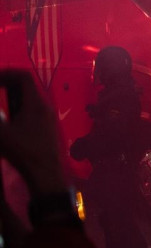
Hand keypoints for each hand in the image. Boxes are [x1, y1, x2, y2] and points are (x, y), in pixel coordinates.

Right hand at [0, 70, 65, 195]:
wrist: (45, 173)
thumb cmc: (23, 152)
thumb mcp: (0, 133)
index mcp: (36, 104)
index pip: (23, 77)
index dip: (6, 73)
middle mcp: (45, 107)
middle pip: (27, 86)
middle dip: (8, 83)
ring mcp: (48, 118)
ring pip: (30, 98)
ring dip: (13, 95)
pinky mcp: (48, 128)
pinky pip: (33, 109)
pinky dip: (19, 107)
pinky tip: (9, 118)